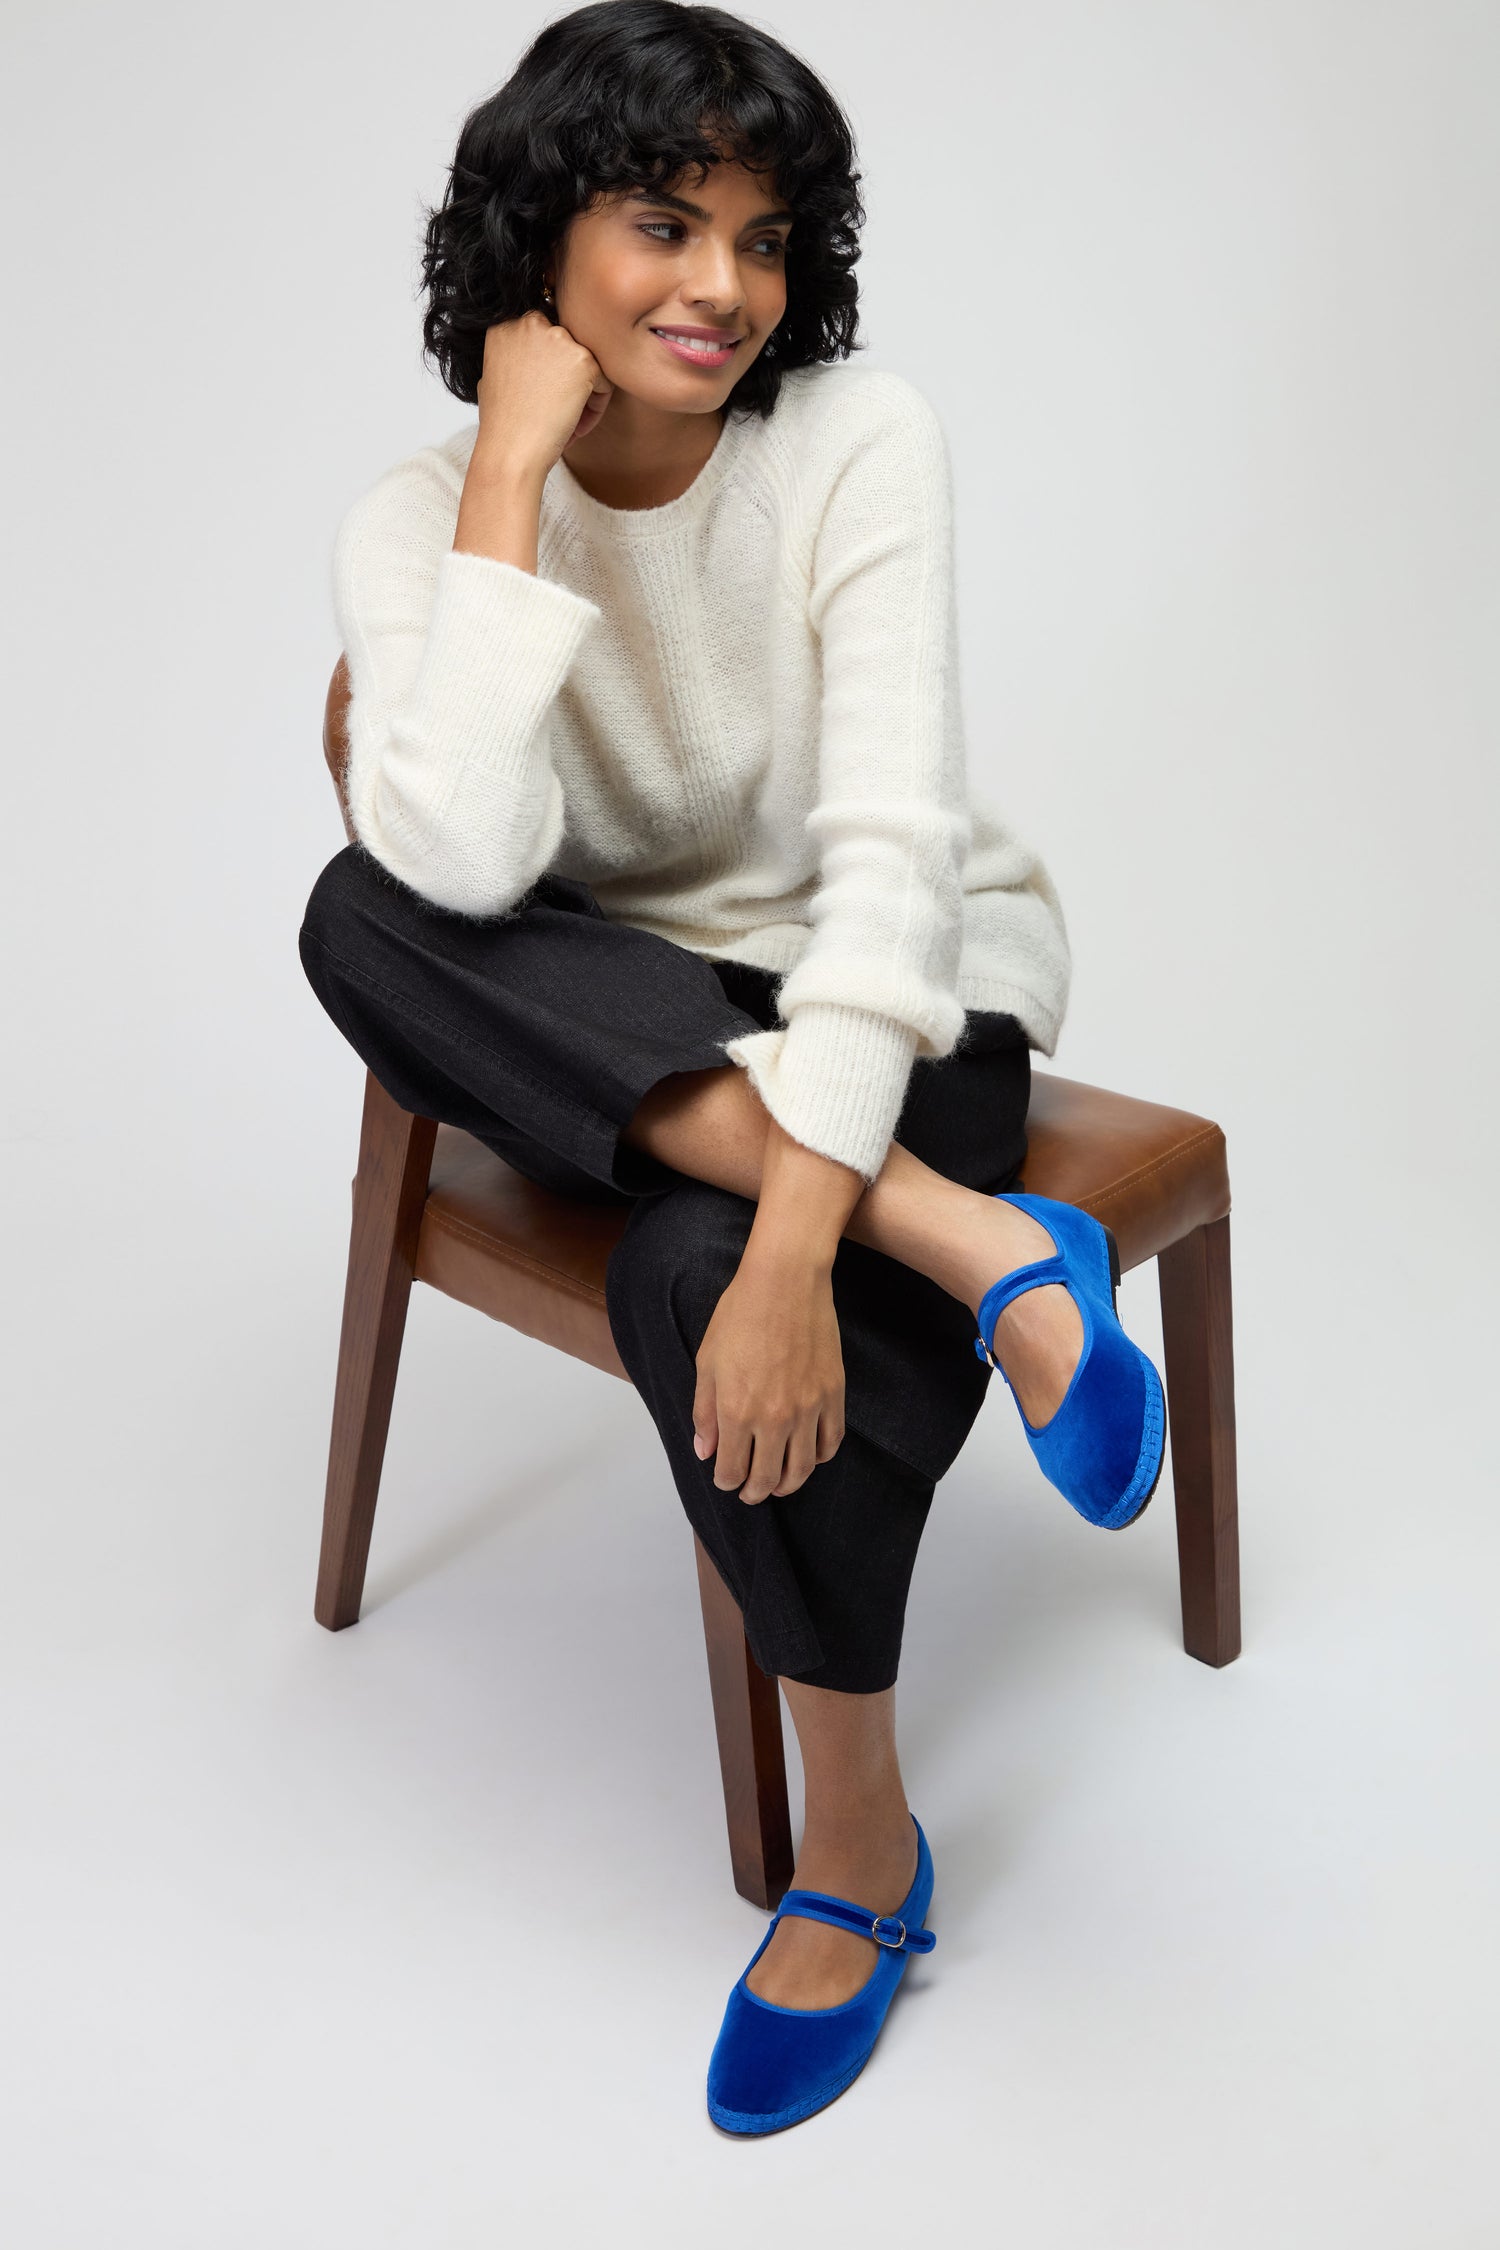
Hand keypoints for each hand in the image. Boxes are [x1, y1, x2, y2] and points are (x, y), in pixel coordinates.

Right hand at [472, 309, 613, 481]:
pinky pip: (604, 382)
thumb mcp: (496, 377)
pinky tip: (577, 428)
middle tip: (561, 413)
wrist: (510, 451)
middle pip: (568, 348)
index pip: (543, 339)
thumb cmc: (502, 425)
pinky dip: (596, 407)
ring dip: (584, 395)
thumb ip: (515, 357)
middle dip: (568, 380)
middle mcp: (531, 324)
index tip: (546, 399)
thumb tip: (534, 359)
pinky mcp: (584, 360)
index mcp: (506, 325)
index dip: (549, 372)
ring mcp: (559, 339)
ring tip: (570, 426)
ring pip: (588, 364)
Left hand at [692, 1248, 846, 1503]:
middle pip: (768, 1478)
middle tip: (751, 1494)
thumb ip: (705, 1413)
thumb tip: (705, 1452)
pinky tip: (808, 1458)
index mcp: (737, 1412)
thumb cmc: (739, 1315)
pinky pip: (830, 1442)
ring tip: (780, 1485)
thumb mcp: (708, 1363)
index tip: (725, 1479)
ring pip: (801, 1469)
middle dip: (755, 1493)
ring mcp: (808, 1409)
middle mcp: (774, 1418)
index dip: (726, 1482)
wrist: (786, 1282)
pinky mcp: (833, 1395)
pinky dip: (819, 1458)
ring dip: (788, 1484)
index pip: (732, 1471)